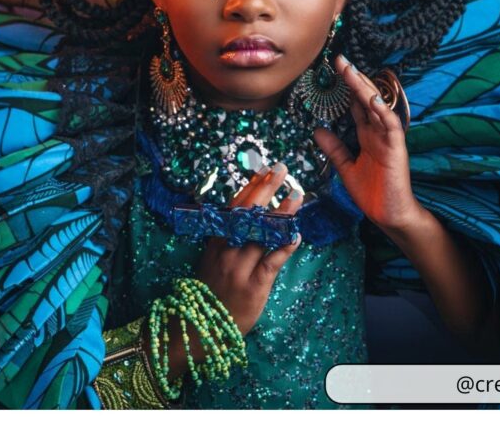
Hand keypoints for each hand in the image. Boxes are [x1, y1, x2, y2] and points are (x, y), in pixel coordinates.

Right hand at [158, 164, 303, 382]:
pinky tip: (297, 235)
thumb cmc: (211, 294)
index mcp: (216, 243)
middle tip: (281, 170)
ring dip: (281, 214)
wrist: (201, 330)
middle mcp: (227, 251)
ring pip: (262, 234)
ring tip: (296, 197)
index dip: (249, 188)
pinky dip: (286, 246)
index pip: (233, 208)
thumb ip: (226, 241)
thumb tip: (247, 216)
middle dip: (265, 189)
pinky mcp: (255, 284)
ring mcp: (240, 267)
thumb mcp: (211, 262)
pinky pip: (273, 261)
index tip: (262, 169)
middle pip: (247, 214)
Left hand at [313, 54, 423, 235]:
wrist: (390, 215)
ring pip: (378, 108)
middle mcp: (378, 132)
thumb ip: (334, 149)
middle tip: (340, 60)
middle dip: (354, 79)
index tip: (333, 68)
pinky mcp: (396, 149)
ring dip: (366, 89)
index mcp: (367, 135)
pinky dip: (383, 112)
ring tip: (352, 72)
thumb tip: (317, 130)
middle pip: (366, 100)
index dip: (346, 87)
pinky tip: (373, 100)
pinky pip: (391, 126)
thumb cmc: (372, 193)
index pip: (356, 105)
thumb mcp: (346, 168)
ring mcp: (389, 139)